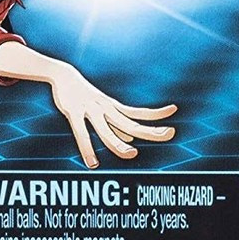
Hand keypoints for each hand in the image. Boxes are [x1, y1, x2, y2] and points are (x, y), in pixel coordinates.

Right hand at [48, 65, 176, 169]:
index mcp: (114, 108)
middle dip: (150, 131)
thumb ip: (116, 126)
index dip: (156, 113)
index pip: (140, 112)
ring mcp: (91, 110)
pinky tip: (92, 163)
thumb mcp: (103, 110)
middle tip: (172, 133)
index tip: (174, 110)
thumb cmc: (85, 95)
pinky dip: (87, 148)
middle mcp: (107, 109)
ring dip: (118, 144)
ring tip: (132, 155)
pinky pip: (81, 132)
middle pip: (131, 123)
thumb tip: (131, 141)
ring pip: (107, 130)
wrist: (64, 76)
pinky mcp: (74, 113)